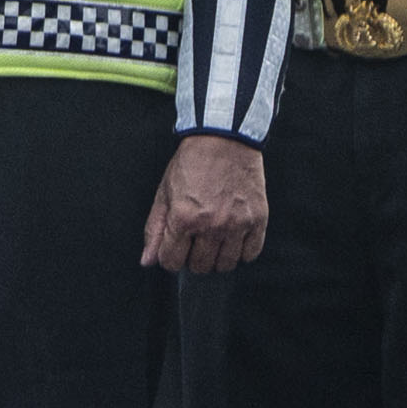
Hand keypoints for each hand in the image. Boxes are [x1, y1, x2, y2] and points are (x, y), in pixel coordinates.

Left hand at [142, 132, 269, 273]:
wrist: (223, 141)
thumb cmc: (191, 165)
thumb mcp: (163, 194)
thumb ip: (154, 230)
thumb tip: (148, 261)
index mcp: (183, 218)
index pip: (172, 261)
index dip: (169, 258)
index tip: (173, 250)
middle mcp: (211, 225)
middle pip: (200, 266)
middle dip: (192, 259)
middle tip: (193, 243)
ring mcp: (237, 224)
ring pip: (226, 264)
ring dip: (216, 259)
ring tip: (212, 241)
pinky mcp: (258, 220)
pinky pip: (250, 254)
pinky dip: (241, 252)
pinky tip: (232, 239)